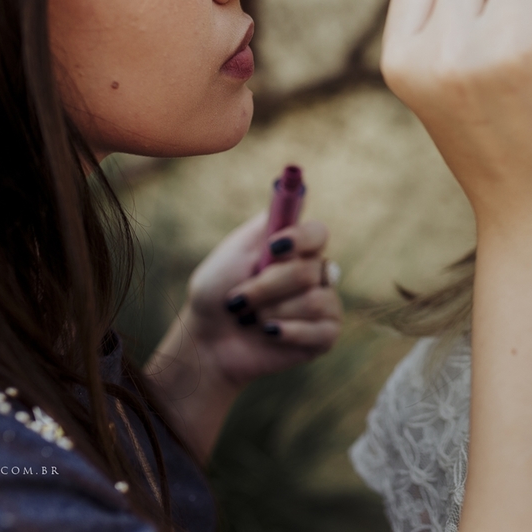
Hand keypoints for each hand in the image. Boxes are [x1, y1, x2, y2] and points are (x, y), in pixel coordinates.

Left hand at [183, 212, 342, 388]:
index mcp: (294, 249)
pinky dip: (288, 333)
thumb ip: (263, 229)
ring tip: (249, 320)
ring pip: (313, 301)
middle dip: (266, 287)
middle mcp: (313, 272)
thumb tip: (292, 189)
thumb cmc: (216, 295)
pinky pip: (321, 330)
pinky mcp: (325, 335)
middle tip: (237, 300)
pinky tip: (268, 335)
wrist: (207, 343)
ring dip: (270, 312)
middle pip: (309, 270)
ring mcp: (323, 303)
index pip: (317, 233)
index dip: (300, 238)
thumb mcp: (232, 256)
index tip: (274, 247)